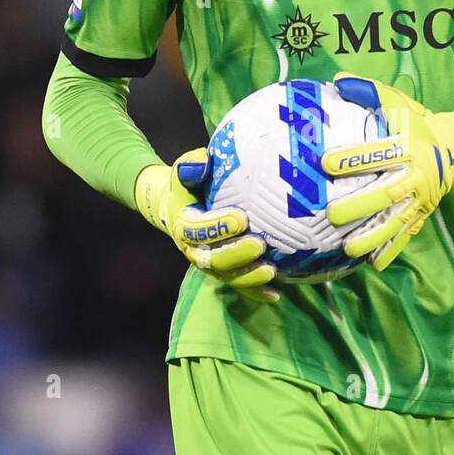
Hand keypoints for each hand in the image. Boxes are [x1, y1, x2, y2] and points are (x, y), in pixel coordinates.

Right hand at [135, 148, 279, 302]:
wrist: (177, 207)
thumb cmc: (188, 186)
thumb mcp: (185, 172)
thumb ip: (192, 165)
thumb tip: (204, 159)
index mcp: (183, 224)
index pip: (197, 229)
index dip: (217, 226)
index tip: (241, 218)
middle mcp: (193, 249)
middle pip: (213, 259)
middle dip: (236, 254)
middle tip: (260, 244)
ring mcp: (208, 264)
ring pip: (226, 277)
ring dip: (248, 277)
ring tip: (271, 271)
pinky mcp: (222, 273)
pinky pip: (238, 286)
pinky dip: (256, 292)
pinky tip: (276, 295)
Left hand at [320, 74, 453, 271]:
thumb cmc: (417, 122)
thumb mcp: (398, 102)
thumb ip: (369, 92)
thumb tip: (337, 80)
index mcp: (408, 146)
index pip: (379, 153)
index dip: (353, 158)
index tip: (325, 163)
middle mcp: (416, 175)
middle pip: (387, 193)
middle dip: (360, 205)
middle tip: (332, 214)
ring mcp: (420, 199)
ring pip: (396, 220)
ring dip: (373, 236)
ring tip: (348, 248)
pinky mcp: (422, 215)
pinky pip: (406, 235)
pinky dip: (391, 250)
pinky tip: (372, 264)